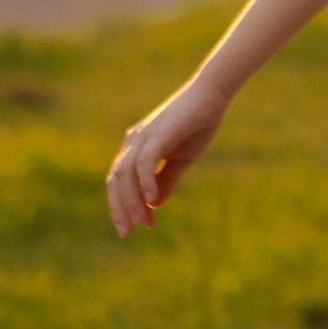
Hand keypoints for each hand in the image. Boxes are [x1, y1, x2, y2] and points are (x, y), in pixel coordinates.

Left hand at [105, 79, 225, 235]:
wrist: (211, 96)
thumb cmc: (197, 125)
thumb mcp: (180, 160)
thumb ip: (165, 181)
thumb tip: (153, 205)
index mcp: (137, 148)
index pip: (119, 182)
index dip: (123, 205)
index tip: (136, 227)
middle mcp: (134, 142)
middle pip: (116, 180)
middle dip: (120, 208)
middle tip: (128, 232)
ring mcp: (144, 137)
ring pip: (126, 174)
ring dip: (132, 200)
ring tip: (143, 221)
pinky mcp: (158, 134)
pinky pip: (145, 162)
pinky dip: (146, 182)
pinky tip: (153, 200)